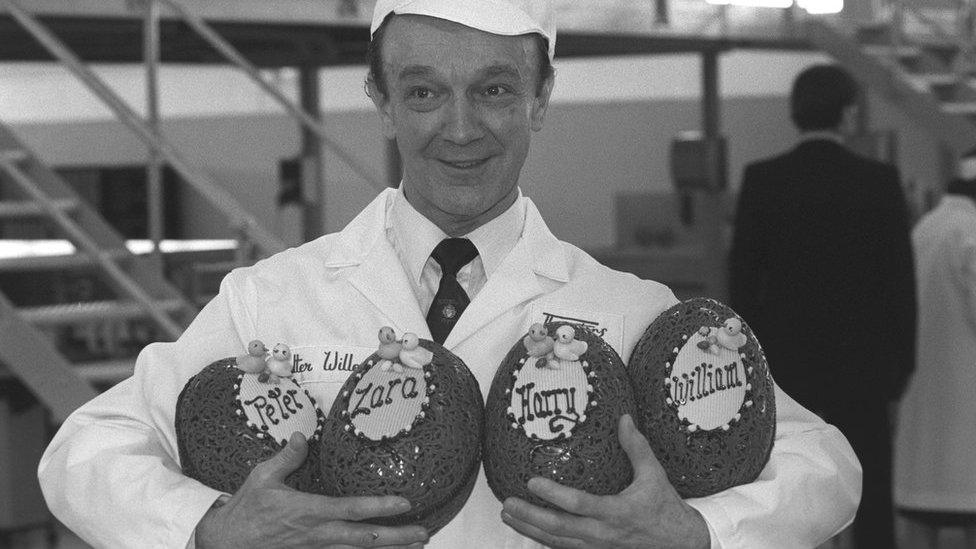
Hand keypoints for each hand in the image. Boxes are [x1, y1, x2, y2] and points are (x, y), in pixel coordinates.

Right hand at [196, 432, 428, 547]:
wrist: (225, 543)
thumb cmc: (246, 509)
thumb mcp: (262, 477)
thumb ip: (287, 456)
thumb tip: (304, 435)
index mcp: (308, 511)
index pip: (352, 509)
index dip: (380, 507)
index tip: (405, 503)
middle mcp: (317, 534)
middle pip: (365, 539)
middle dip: (396, 537)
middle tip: (423, 532)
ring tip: (415, 545)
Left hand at [501, 415, 708, 548]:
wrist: (681, 543)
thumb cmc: (666, 507)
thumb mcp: (654, 474)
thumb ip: (637, 447)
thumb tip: (624, 418)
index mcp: (618, 512)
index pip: (580, 505)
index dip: (554, 495)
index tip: (531, 482)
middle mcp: (605, 534)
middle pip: (560, 529)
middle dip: (530, 517)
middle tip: (507, 503)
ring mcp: (599, 547)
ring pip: (558, 542)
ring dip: (530, 530)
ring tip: (508, 515)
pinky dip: (544, 540)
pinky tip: (528, 529)